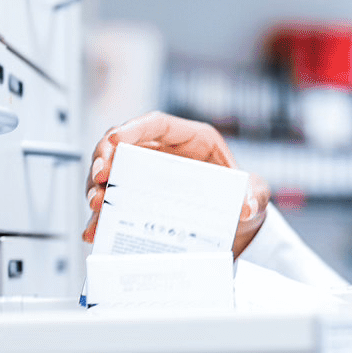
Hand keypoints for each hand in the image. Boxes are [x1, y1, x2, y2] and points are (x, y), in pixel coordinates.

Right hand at [83, 111, 270, 257]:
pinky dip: (102, 216)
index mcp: (193, 140)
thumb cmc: (243, 199)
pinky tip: (95, 229)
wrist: (238, 229)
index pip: (157, 123)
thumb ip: (255, 197)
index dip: (132, 128)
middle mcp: (165, 153)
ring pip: (112, 171)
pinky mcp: (139, 200)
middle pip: (124, 144)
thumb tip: (244, 208)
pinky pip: (114, 203)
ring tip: (96, 203)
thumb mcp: (255, 194)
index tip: (115, 140)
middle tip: (99, 176)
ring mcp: (148, 176)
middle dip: (105, 156)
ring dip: (97, 185)